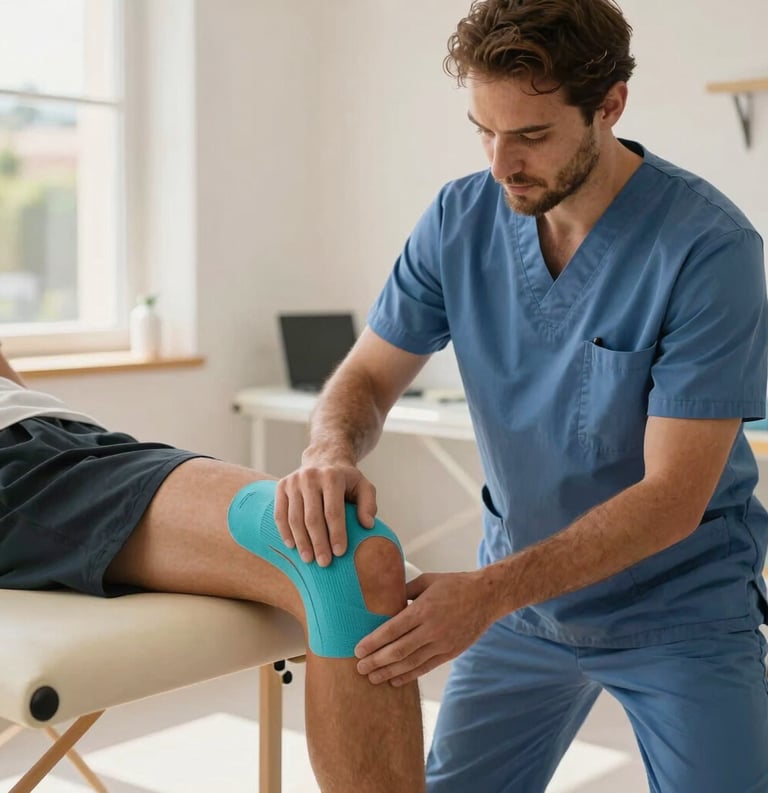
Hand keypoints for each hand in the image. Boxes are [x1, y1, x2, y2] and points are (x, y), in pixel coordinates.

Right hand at [274, 463, 376, 566]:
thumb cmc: (346, 480)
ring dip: (301, 542)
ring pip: (295, 518)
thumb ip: (368, 504)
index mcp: (332, 477)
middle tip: (324, 563)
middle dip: (318, 543)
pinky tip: (292, 547)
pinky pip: (280, 514)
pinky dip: (285, 532)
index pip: (333, 511)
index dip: (336, 534)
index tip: (340, 553)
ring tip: (308, 560)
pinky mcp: (282, 486)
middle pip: (312, 517)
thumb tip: (368, 525)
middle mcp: (310, 477)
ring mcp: (293, 481)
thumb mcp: (363, 486)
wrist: (323, 460)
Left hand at [354, 571, 495, 685]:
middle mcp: (432, 628)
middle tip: (359, 668)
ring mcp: (442, 643)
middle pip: (398, 650)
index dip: (373, 642)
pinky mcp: (451, 652)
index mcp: (423, 609)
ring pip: (411, 663)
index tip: (358, 650)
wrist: (486, 596)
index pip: (392, 629)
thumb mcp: (427, 581)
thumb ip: (405, 591)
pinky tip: (395, 681)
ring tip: (372, 678)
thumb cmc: (454, 584)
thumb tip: (384, 600)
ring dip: (389, 672)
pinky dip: (409, 676)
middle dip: (376, 661)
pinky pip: (426, 667)